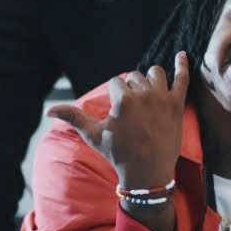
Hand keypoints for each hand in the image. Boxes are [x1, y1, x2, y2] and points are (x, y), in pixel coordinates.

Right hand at [47, 51, 190, 199]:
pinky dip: (182, 65)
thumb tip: (48, 110)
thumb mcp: (94, 135)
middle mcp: (144, 95)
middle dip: (131, 88)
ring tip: (148, 92)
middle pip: (135, 77)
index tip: (118, 112)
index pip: (116, 82)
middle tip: (132, 110)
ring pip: (156, 73)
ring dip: (150, 79)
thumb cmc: (118, 155)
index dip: (114, 95)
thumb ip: (73, 117)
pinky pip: (182, 79)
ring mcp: (162, 99)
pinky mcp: (177, 105)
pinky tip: (182, 55)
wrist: (147, 175)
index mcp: (123, 100)